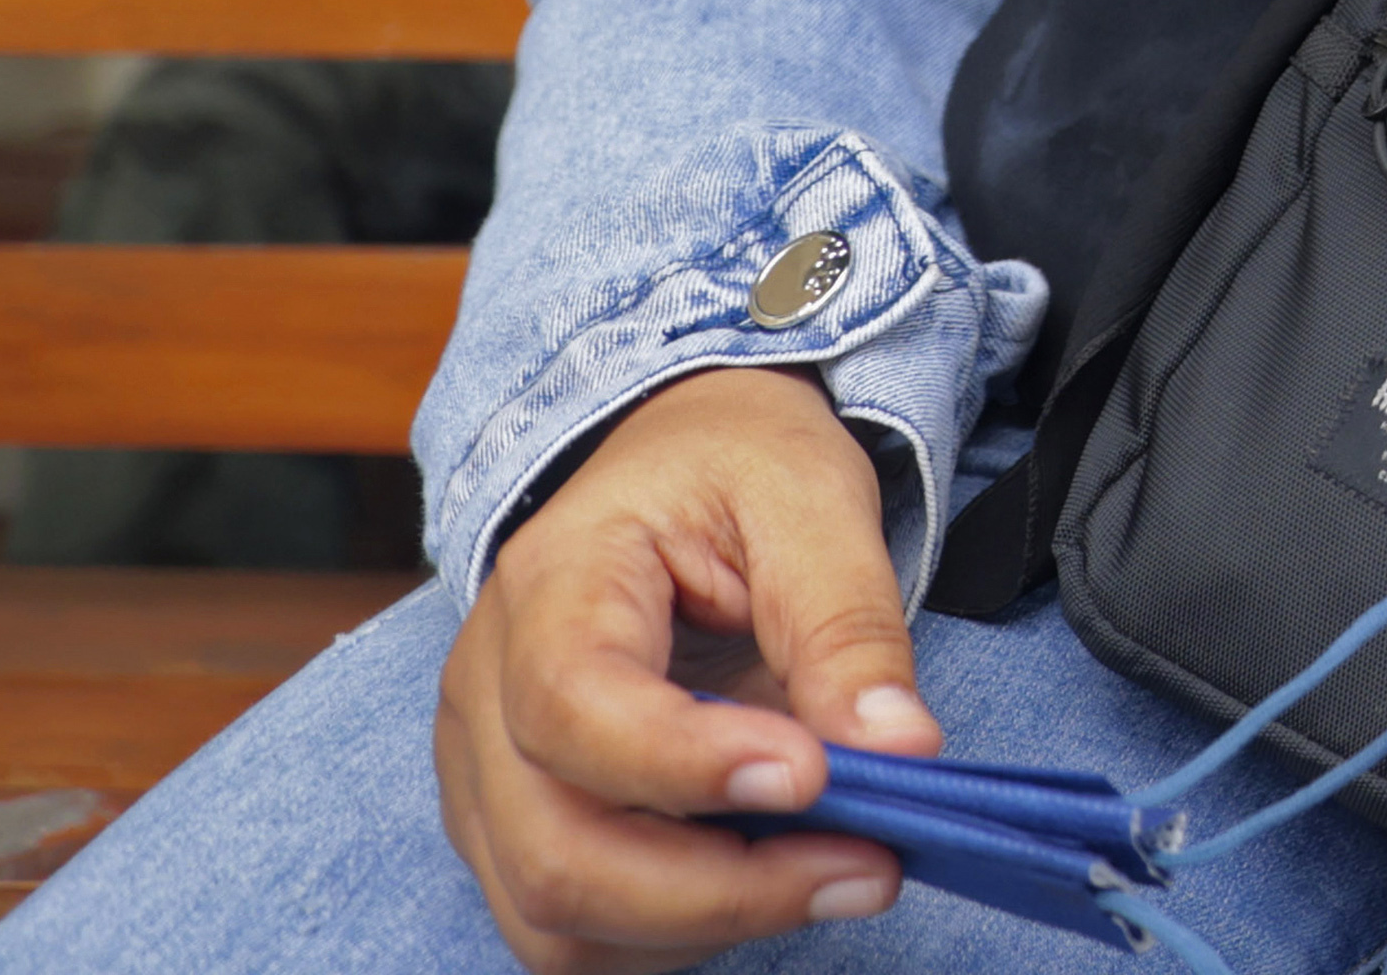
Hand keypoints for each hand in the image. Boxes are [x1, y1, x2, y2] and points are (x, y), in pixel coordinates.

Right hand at [430, 365, 935, 974]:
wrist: (672, 459)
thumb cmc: (733, 468)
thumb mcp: (812, 500)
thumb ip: (847, 625)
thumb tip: (902, 749)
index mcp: (550, 583)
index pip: (573, 706)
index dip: (687, 765)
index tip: (815, 775)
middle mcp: (484, 694)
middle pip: (554, 852)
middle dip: (719, 889)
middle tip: (870, 866)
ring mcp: (485, 775)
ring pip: (553, 917)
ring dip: (704, 923)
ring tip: (839, 872)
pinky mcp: (515, 828)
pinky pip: (571, 929)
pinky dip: (675, 931)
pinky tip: (770, 878)